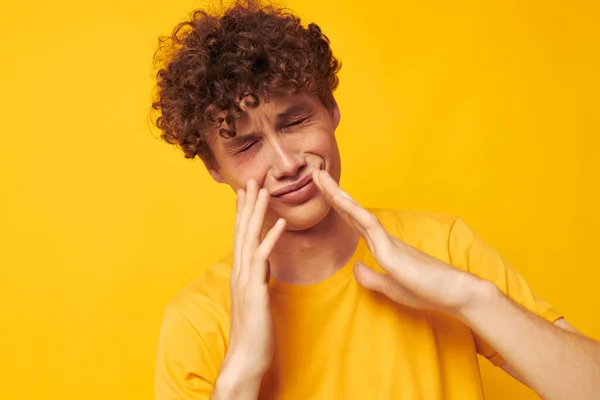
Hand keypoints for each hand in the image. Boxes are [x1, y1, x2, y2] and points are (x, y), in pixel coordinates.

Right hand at [222, 179, 286, 380]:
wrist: (245, 357)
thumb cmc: (253, 331)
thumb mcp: (255, 299)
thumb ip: (258, 279)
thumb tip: (264, 265)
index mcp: (241, 273)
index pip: (241, 236)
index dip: (244, 212)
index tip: (247, 192)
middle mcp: (240, 272)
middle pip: (242, 230)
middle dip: (248, 204)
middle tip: (252, 179)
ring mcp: (245, 280)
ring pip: (249, 238)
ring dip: (257, 212)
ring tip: (263, 190)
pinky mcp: (254, 291)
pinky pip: (263, 259)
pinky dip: (271, 238)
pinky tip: (280, 223)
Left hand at [312, 170, 484, 316]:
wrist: (457, 293)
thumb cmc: (427, 290)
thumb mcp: (391, 287)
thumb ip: (372, 277)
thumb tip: (355, 267)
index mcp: (382, 247)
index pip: (353, 222)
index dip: (337, 207)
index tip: (322, 192)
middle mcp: (383, 239)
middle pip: (351, 212)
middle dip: (332, 193)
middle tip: (315, 174)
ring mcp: (387, 242)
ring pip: (357, 213)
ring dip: (337, 195)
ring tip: (319, 177)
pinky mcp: (393, 252)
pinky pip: (370, 227)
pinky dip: (353, 212)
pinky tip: (340, 199)